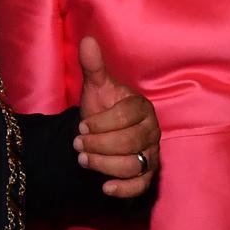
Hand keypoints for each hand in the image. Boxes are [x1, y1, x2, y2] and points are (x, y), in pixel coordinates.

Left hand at [74, 36, 159, 196]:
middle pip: (130, 141)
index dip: (101, 122)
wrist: (100, 135)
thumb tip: (87, 40)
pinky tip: (105, 187)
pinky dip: (124, 189)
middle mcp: (151, 130)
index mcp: (141, 107)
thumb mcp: (95, 88)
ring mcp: (151, 153)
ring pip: (133, 164)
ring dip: (104, 165)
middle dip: (99, 144)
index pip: (127, 115)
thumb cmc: (101, 109)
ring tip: (83, 160)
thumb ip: (93, 66)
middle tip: (77, 144)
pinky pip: (141, 185)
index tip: (81, 125)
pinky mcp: (147, 175)